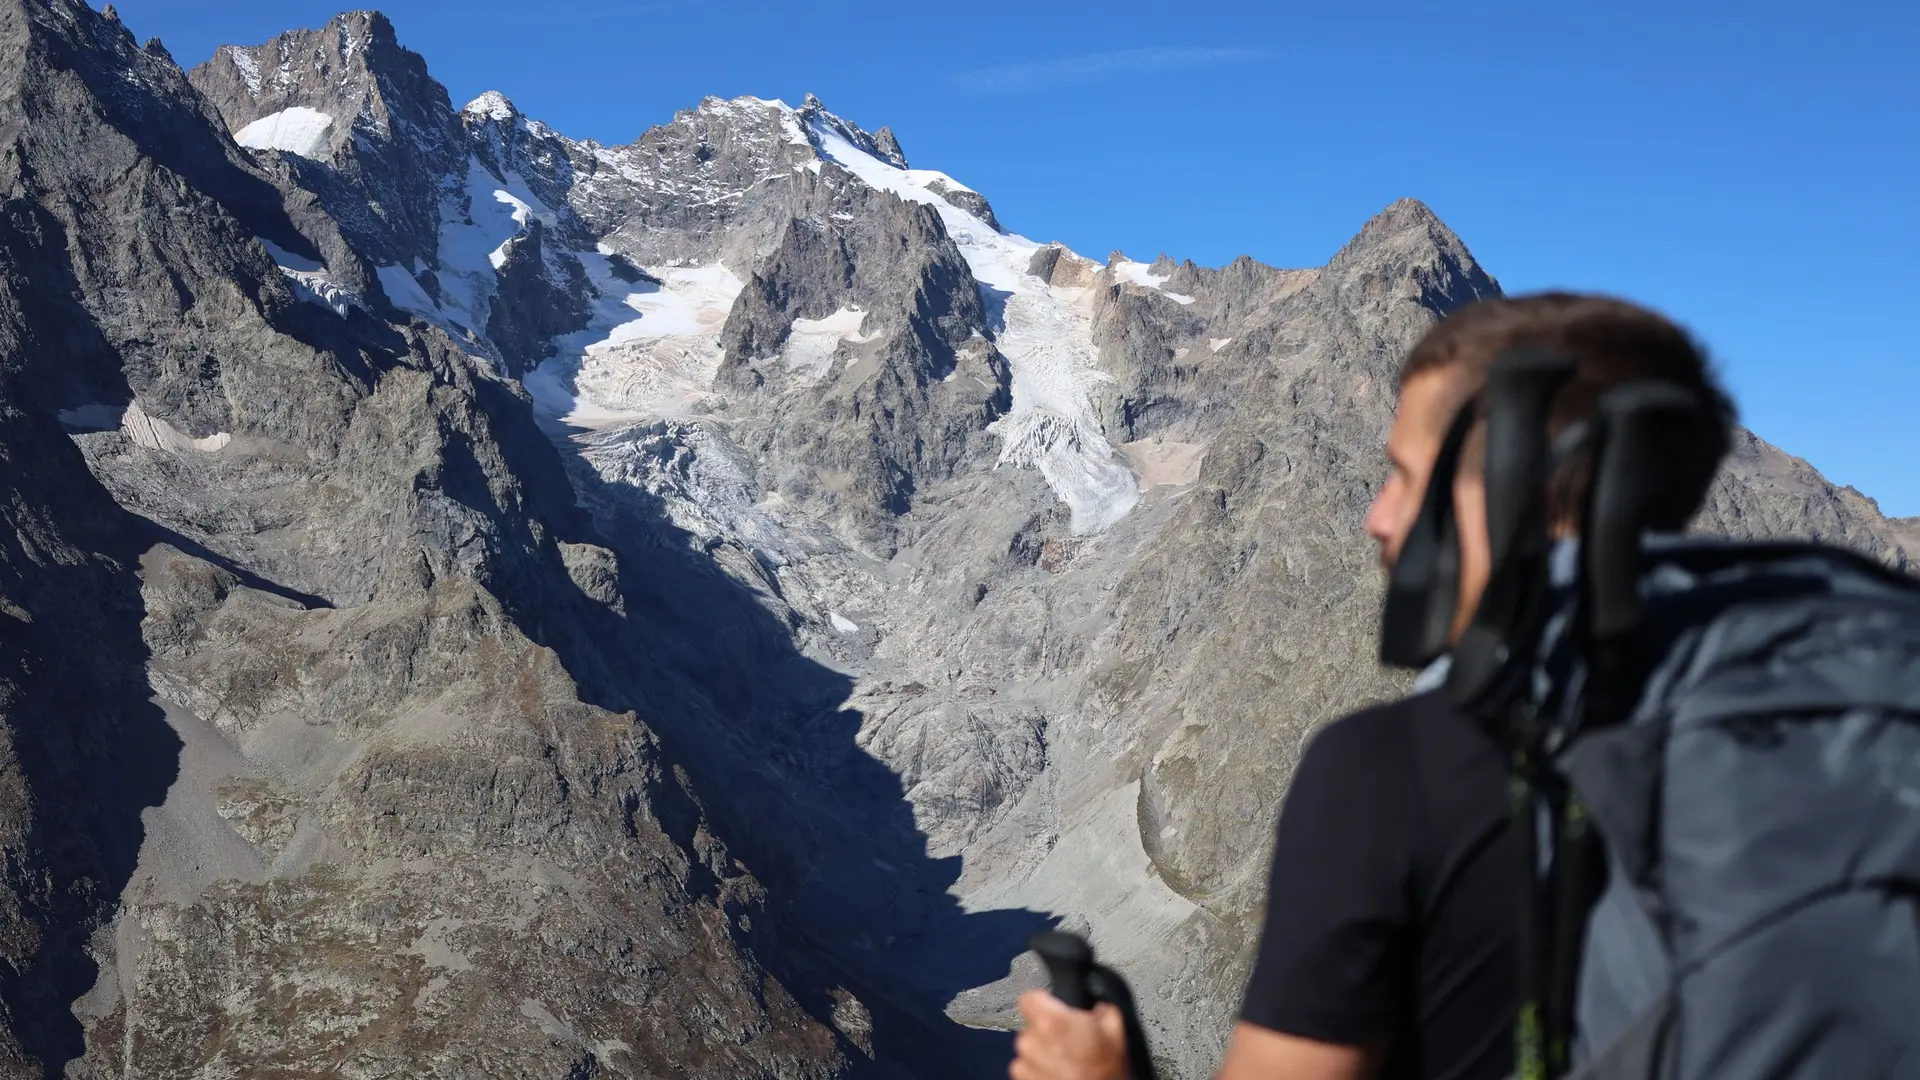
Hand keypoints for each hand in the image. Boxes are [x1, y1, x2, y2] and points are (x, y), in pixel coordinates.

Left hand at [1010, 989, 1128, 1079]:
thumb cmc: (1106, 1074)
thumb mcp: (1115, 1030)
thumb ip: (1098, 1006)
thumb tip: (1094, 1002)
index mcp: (1052, 1022)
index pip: (1029, 998)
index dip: (1042, 1002)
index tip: (1051, 1008)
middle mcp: (1033, 1042)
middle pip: (1031, 1025)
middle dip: (1047, 1030)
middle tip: (1068, 1041)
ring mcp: (1025, 1064)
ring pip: (1029, 1047)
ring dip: (1043, 1052)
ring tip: (1065, 1061)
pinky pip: (1027, 1067)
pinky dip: (1039, 1069)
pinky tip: (1059, 1073)